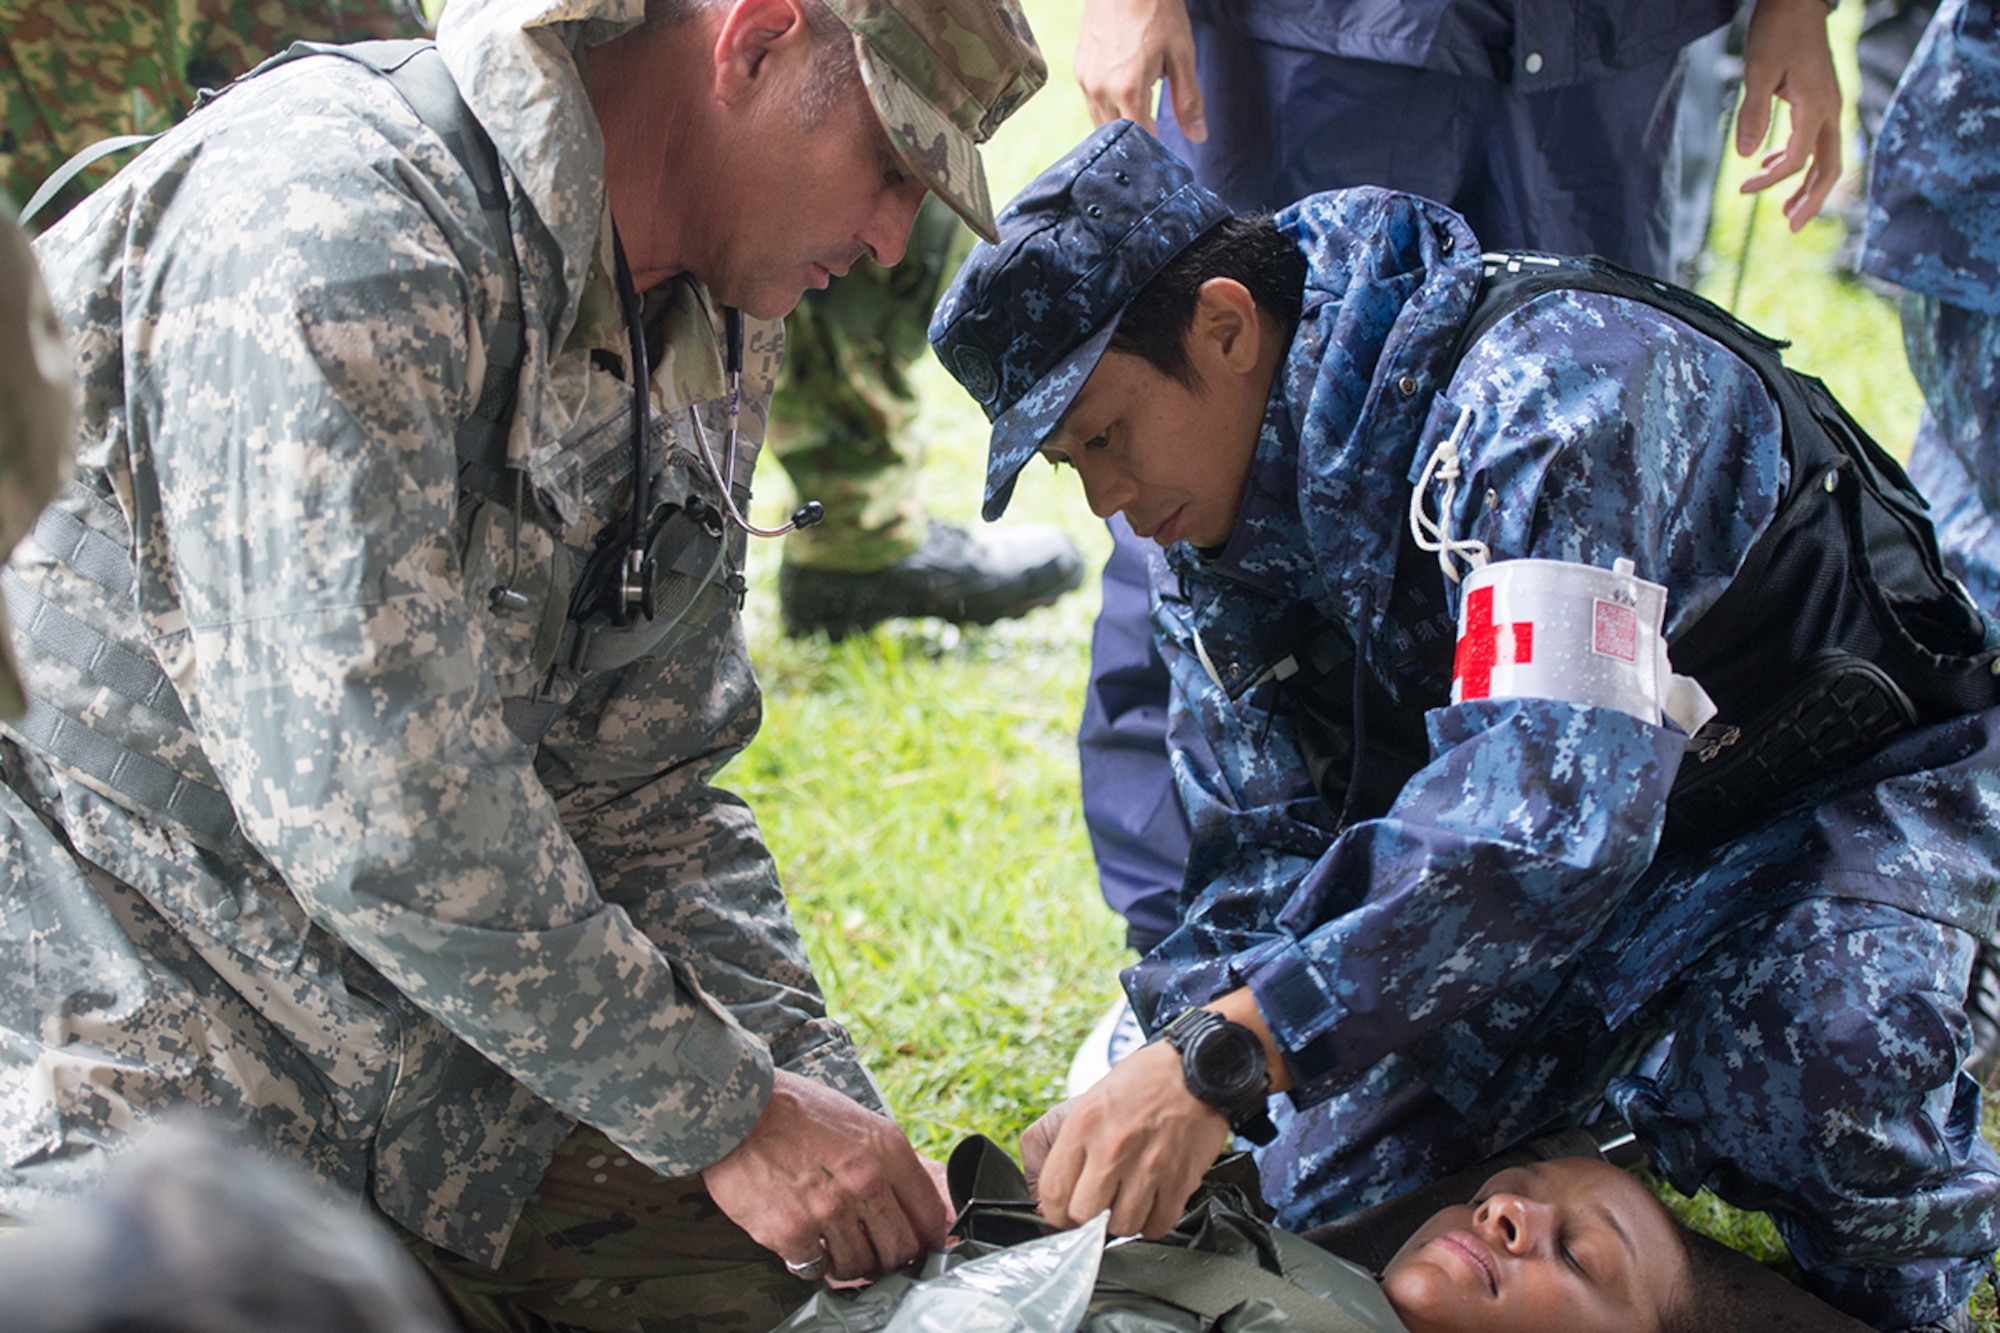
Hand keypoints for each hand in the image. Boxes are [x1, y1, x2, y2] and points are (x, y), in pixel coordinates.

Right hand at [701, 1071, 949, 1280]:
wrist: (737, 1109)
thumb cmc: (797, 1111)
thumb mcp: (859, 1123)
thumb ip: (887, 1164)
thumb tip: (910, 1206)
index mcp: (888, 1151)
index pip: (930, 1217)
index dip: (926, 1240)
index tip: (917, 1247)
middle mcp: (865, 1182)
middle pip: (901, 1251)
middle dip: (890, 1259)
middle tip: (873, 1254)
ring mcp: (828, 1210)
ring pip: (858, 1266)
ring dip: (847, 1262)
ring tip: (830, 1243)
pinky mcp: (790, 1232)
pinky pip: (814, 1268)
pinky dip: (809, 1261)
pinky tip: (801, 1238)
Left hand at [1023, 1039, 1231, 1238]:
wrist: (1196, 1071)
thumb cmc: (1139, 1085)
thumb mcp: (1081, 1103)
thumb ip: (1048, 1146)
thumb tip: (1036, 1191)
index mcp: (1083, 1124)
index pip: (1052, 1192)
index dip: (1052, 1210)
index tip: (1060, 1209)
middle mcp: (1114, 1147)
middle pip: (1083, 1215)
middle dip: (1083, 1217)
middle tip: (1092, 1206)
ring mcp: (1149, 1167)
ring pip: (1121, 1227)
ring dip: (1119, 1220)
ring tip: (1122, 1200)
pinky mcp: (1180, 1181)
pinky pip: (1156, 1227)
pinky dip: (1149, 1223)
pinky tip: (1147, 1202)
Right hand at [1075, 0, 1206, 141]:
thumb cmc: (1156, 10)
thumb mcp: (1181, 55)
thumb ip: (1188, 100)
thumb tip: (1198, 136)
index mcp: (1127, 89)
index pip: (1140, 139)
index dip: (1155, 150)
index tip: (1165, 158)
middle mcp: (1100, 89)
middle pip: (1116, 137)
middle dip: (1135, 143)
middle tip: (1154, 145)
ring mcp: (1085, 79)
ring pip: (1100, 122)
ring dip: (1120, 127)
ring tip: (1141, 121)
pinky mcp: (1079, 68)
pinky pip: (1092, 102)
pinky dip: (1109, 108)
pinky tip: (1125, 99)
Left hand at [1736, 0, 1842, 229]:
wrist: (1798, 1)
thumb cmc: (1777, 32)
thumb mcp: (1758, 72)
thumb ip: (1753, 114)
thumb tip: (1747, 157)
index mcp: (1816, 106)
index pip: (1798, 158)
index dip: (1772, 180)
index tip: (1743, 189)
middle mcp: (1831, 109)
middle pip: (1829, 166)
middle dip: (1811, 199)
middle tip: (1791, 228)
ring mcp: (1830, 104)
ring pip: (1827, 155)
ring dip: (1808, 184)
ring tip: (1787, 210)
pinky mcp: (1823, 98)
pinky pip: (1818, 139)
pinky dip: (1800, 159)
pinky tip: (1774, 165)